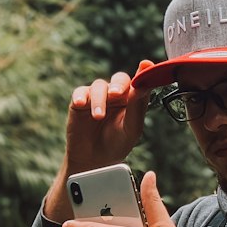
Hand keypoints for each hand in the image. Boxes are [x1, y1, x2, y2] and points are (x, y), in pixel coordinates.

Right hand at [65, 59, 154, 173]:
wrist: (94, 161)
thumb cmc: (116, 145)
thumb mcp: (131, 129)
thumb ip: (137, 106)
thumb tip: (142, 85)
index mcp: (133, 100)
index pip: (139, 82)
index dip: (143, 72)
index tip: (146, 65)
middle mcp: (116, 95)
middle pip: (119, 79)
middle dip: (118, 85)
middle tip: (117, 94)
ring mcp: (98, 96)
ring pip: (99, 86)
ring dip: (99, 100)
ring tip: (98, 116)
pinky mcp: (80, 102)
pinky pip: (80, 92)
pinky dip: (80, 96)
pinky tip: (81, 104)